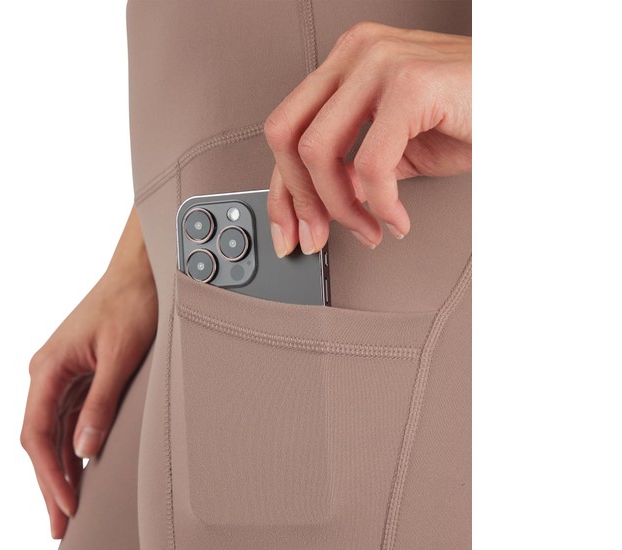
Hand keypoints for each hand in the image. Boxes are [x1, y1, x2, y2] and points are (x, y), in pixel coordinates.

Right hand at [20, 206, 157, 538]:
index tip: (66, 508)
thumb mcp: (121, 356)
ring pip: (52, 435)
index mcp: (48, 368)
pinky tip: (80, 475)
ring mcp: (61, 377)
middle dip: (50, 485)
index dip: (49, 476)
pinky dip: (71, 452)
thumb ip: (101, 403)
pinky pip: (67, 423)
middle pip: (40, 441)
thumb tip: (83, 451)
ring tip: (68, 514)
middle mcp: (47, 374)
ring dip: (59, 473)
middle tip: (60, 529)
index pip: (37, 434)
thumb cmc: (132, 305)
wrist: (142, 273)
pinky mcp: (78, 378)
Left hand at [264, 21, 470, 252]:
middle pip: (286, 136)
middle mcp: (357, 53)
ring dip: (341, 208)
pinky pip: (370, 164)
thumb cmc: (470, 120)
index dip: (281, 190)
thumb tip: (318, 207)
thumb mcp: (395, 150)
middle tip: (318, 237)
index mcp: (346, 63)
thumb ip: (350, 171)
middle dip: (299, 200)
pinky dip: (382, 205)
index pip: (286, 129)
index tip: (288, 231)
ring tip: (370, 229)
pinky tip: (398, 218)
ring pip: (319, 151)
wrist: (526, 105)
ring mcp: (381, 62)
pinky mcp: (410, 84)